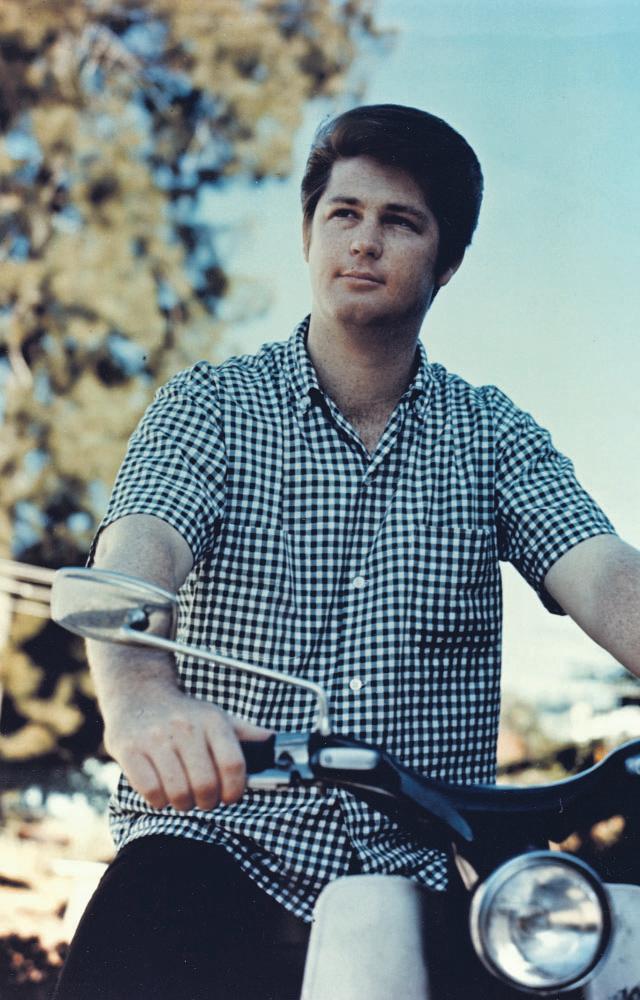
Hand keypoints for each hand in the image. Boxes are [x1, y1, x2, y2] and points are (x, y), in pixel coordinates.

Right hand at [103, 687, 271, 811]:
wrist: (138, 693)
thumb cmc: (183, 713)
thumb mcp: (216, 716)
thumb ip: (245, 732)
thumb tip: (273, 741)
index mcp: (212, 720)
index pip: (234, 765)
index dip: (235, 791)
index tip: (229, 796)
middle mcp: (185, 727)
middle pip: (206, 785)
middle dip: (207, 802)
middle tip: (203, 799)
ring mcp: (155, 738)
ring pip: (178, 793)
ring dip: (183, 804)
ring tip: (182, 795)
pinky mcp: (129, 749)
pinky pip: (150, 792)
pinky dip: (158, 801)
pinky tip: (161, 791)